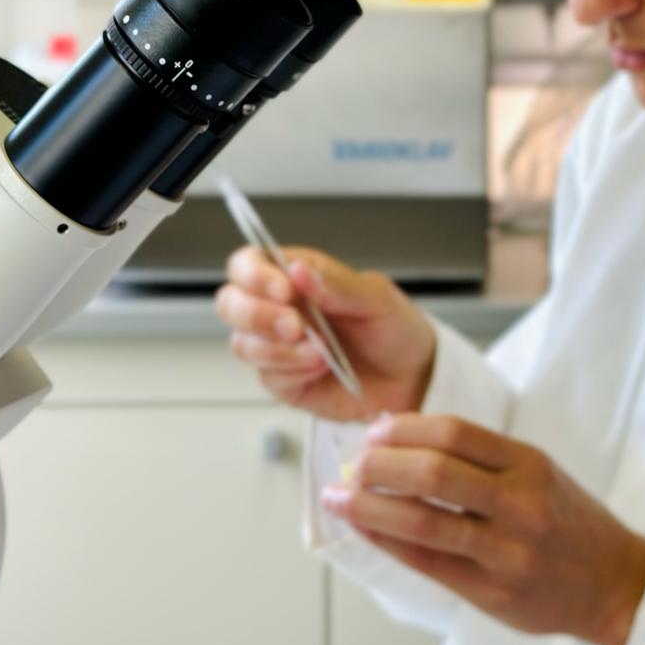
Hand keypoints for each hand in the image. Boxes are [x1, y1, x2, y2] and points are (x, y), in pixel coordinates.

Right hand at [215, 246, 435, 420]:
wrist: (413, 378)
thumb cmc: (395, 329)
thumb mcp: (376, 298)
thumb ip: (336, 284)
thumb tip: (297, 269)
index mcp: (296, 277)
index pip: (249, 263)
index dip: (254, 275)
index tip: (282, 290)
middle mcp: (280, 308)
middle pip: (230, 302)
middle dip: (256, 315)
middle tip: (296, 326)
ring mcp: (278, 346)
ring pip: (242, 343)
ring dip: (279, 349)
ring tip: (322, 352)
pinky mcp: (284, 381)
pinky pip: (267, 376)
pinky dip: (292, 371)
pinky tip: (320, 368)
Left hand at [322, 414, 644, 644]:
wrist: (617, 584)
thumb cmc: (569, 523)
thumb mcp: (538, 473)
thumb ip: (479, 459)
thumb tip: (401, 436)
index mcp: (530, 464)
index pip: (456, 431)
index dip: (406, 428)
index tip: (376, 432)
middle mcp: (521, 503)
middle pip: (434, 471)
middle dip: (380, 465)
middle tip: (352, 465)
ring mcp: (507, 551)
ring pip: (423, 520)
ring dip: (370, 507)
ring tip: (340, 499)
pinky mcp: (493, 592)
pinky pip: (428, 563)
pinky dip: (388, 542)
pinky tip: (366, 531)